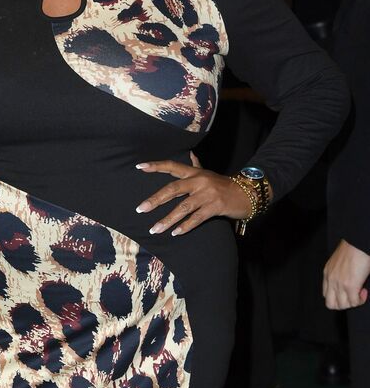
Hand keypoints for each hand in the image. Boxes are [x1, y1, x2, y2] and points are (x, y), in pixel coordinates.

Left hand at [136, 159, 254, 235]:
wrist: (247, 193)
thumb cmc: (224, 184)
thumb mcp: (209, 173)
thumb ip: (197, 165)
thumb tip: (190, 154)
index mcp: (195, 173)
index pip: (172, 166)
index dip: (155, 166)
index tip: (139, 167)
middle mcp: (199, 181)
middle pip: (173, 189)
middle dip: (155, 200)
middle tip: (140, 209)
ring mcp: (207, 194)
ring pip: (183, 207)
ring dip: (168, 220)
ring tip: (155, 229)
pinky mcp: (215, 207)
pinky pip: (197, 218)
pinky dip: (186, 226)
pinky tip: (176, 233)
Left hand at [323, 240, 369, 309]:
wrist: (358, 243)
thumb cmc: (352, 250)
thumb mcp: (339, 263)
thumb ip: (338, 274)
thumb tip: (348, 283)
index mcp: (327, 274)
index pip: (326, 295)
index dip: (337, 298)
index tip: (347, 293)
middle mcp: (330, 280)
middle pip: (331, 304)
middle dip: (344, 305)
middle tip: (353, 297)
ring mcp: (339, 284)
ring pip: (342, 305)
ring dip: (353, 303)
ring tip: (360, 293)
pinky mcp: (350, 286)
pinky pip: (354, 302)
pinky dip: (361, 300)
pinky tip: (364, 291)